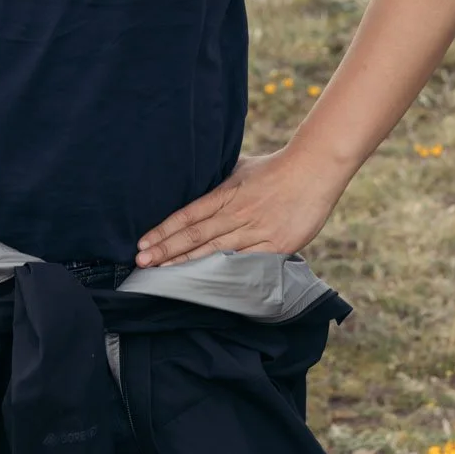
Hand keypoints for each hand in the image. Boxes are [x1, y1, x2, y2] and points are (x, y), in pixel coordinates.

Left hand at [134, 147, 344, 266]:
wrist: (313, 169)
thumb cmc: (275, 167)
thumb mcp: (240, 168)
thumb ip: (219, 183)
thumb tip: (197, 185)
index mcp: (225, 193)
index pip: (187, 215)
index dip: (163, 230)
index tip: (143, 244)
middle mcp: (236, 214)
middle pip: (195, 236)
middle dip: (166, 250)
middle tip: (141, 263)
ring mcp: (256, 231)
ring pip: (215, 252)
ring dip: (187, 265)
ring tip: (162, 276)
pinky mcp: (276, 246)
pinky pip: (246, 265)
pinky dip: (225, 276)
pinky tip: (207, 287)